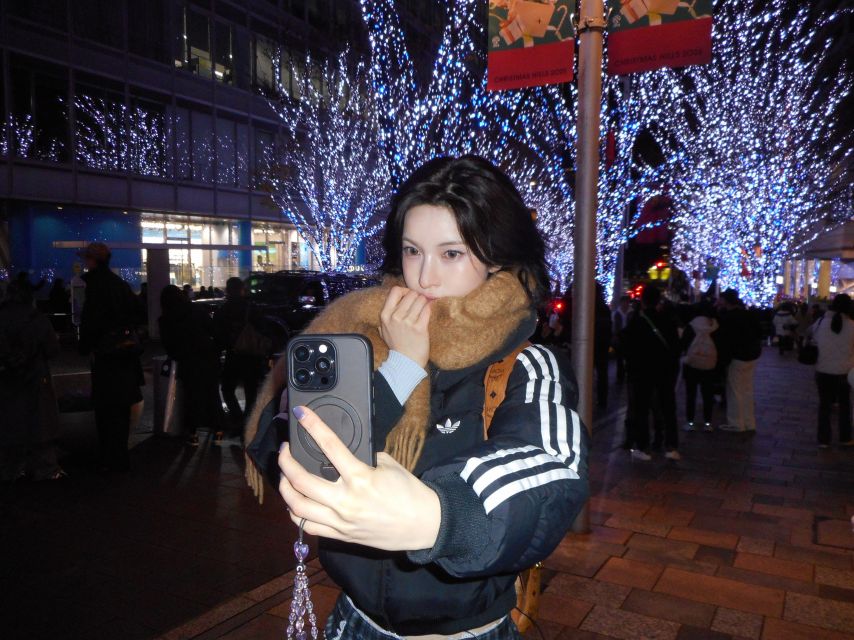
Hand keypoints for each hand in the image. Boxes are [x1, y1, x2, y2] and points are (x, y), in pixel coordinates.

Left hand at [278, 406, 440, 551]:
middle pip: (301, 481)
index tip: (301, 414)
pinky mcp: (342, 536)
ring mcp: (341, 521)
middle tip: (285, 451)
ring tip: (285, 477)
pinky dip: (296, 513)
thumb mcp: (388, 465)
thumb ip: (363, 457)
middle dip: (285, 462)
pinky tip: (296, 503)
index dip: (312, 426)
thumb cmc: (409, 492)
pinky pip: (308, 527)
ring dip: (285, 489)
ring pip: (297, 507)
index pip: (329, 446)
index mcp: (360, 478)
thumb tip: (343, 450)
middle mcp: (346, 501)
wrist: (424, 523)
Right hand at [379, 286, 431, 367]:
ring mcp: (407, 322)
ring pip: (420, 300)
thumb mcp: (384, 330)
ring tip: (424, 308)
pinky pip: (427, 310)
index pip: (395, 291)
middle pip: (410, 294)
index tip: (409, 297)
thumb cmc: (397, 346)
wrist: (406, 361)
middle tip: (420, 304)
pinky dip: (429, 308)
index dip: (405, 291)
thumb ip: (386, 316)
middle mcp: (395, 317)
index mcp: (385, 315)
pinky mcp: (420, 328)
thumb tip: (392, 302)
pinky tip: (428, 312)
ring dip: (425, 302)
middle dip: (417, 297)